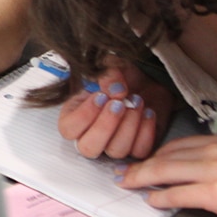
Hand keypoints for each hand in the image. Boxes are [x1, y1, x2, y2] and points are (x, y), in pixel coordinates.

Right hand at [58, 61, 173, 160]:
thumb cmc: (120, 75)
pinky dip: (146, 132)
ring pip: (116, 150)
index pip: (68, 129)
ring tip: (137, 101)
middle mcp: (91, 135)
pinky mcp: (136, 147)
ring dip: (129, 125)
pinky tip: (148, 112)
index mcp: (74, 115)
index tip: (101, 96)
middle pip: (89, 148)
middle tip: (119, 103)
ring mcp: (113, 144)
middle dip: (106, 126)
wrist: (147, 80)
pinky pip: (139, 150)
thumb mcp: (109, 65)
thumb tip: (116, 91)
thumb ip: (107, 75)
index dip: (84, 116)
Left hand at [120, 135, 216, 216]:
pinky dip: (161, 197)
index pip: (178, 146)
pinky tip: (151, 200)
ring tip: (128, 185)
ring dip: (142, 179)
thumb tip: (192, 180)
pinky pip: (178, 194)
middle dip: (141, 166)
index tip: (140, 163)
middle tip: (123, 174)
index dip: (155, 156)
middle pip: (166, 156)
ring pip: (165, 171)